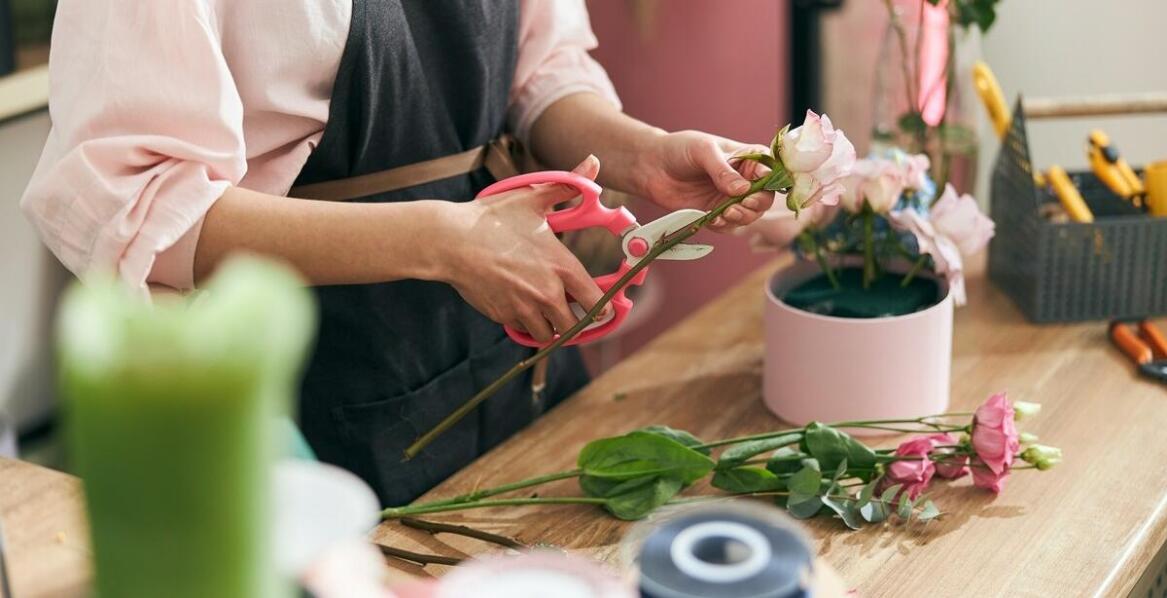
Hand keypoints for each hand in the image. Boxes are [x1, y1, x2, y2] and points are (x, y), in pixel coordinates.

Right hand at [438, 156, 606, 342]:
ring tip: (547, 313)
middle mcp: (547, 292)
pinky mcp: (503, 316)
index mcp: (562, 266)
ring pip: (549, 333)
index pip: (596, 303)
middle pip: (575, 325)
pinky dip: (525, 323)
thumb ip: (569, 185)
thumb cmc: (492, 218)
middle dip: (575, 320)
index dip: (603, 309)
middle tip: (572, 311)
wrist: (450, 241)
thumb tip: (594, 162)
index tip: (603, 309)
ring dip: (551, 326)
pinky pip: (523, 329)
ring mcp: (524, 308)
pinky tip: (521, 307)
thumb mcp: (532, 197)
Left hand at [633, 131, 774, 231]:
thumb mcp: (703, 150)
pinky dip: (725, 226)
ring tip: (726, 213)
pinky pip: (728, 226)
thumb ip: (722, 170)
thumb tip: (742, 189)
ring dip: (742, 217)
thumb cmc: (679, 149)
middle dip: (757, 204)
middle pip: (764, 198)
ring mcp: (728, 198)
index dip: (769, 180)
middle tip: (743, 204)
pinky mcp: (714, 213)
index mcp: (746, 159)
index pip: (769, 171)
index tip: (757, 184)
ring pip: (749, 215)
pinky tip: (714, 220)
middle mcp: (742, 180)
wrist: (651, 165)